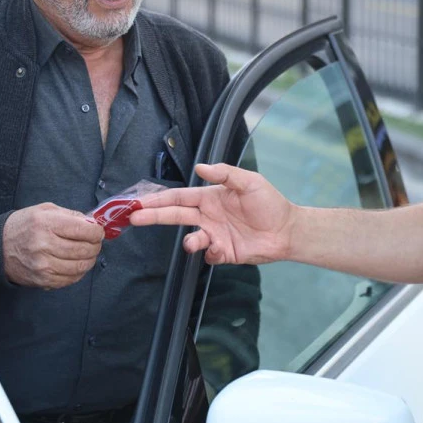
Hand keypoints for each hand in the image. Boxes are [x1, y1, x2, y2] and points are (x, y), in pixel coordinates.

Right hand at [2, 203, 104, 289]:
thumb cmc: (23, 225)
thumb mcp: (44, 210)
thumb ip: (70, 215)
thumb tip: (92, 223)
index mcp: (46, 223)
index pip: (84, 230)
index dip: (97, 232)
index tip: (98, 231)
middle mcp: (44, 245)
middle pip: (84, 249)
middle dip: (95, 246)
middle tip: (95, 243)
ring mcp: (43, 265)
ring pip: (80, 266)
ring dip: (90, 260)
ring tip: (88, 254)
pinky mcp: (42, 280)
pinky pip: (70, 279)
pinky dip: (78, 273)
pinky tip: (76, 265)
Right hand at [129, 163, 294, 264]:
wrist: (287, 231)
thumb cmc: (270, 203)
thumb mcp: (249, 181)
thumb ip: (225, 174)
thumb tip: (199, 167)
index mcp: (210, 197)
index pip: (179, 197)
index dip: (159, 199)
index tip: (140, 201)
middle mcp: (208, 216)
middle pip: (175, 216)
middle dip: (154, 216)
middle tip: (135, 217)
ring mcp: (214, 235)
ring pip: (190, 239)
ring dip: (189, 241)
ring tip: (194, 242)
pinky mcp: (223, 253)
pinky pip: (208, 255)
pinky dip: (211, 253)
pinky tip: (223, 248)